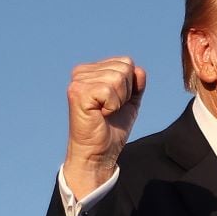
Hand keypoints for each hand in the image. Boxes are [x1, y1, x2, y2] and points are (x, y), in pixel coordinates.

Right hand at [64, 56, 146, 197]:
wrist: (100, 153)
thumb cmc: (111, 129)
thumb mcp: (129, 103)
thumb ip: (135, 84)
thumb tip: (138, 70)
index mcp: (92, 71)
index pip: (126, 62)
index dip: (130, 86)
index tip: (115, 103)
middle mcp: (82, 72)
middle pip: (124, 68)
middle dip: (125, 93)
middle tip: (110, 110)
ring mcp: (78, 81)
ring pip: (118, 78)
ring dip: (118, 100)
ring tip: (104, 112)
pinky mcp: (78, 93)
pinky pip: (109, 90)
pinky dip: (111, 106)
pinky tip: (100, 114)